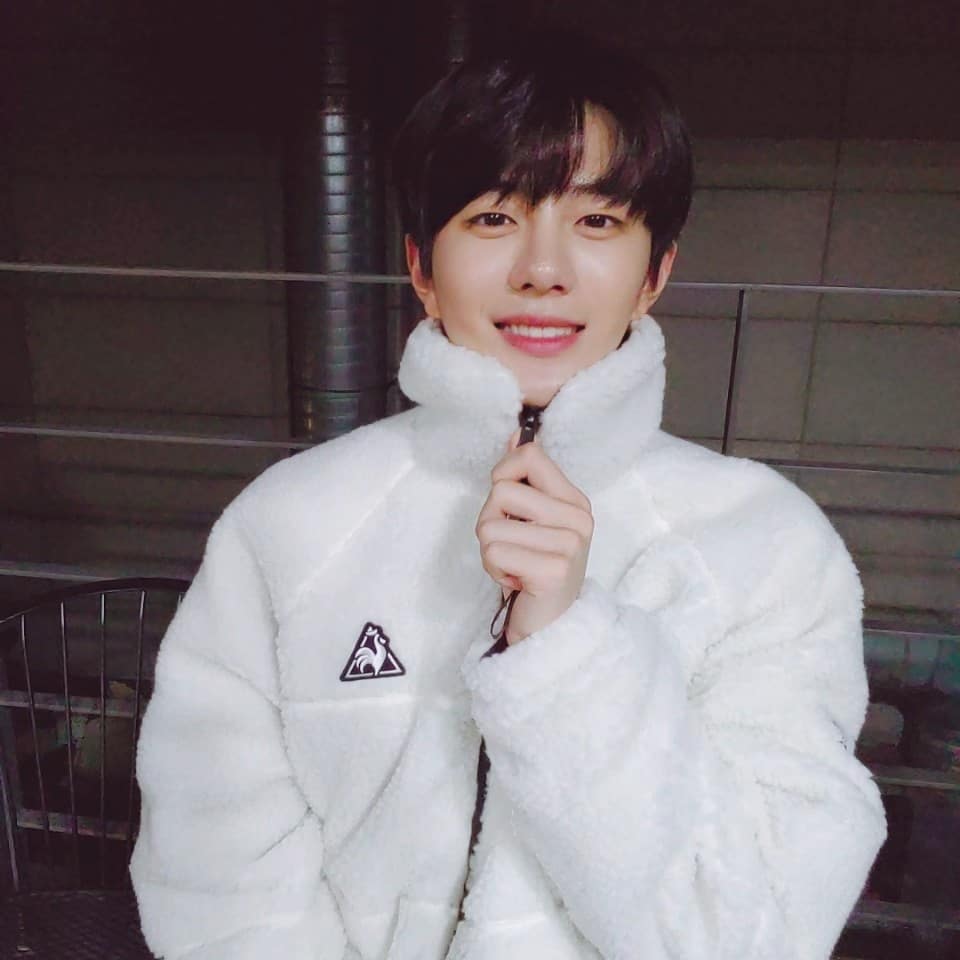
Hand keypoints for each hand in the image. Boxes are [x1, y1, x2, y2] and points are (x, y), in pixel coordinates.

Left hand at [475, 432, 593, 644]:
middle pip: (501, 489)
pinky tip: (515, 581)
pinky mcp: (553, 570)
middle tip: (512, 546)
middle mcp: (578, 519)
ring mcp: (569, 544)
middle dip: (491, 519)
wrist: (552, 628)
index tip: (509, 505)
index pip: (530, 455)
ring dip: (490, 550)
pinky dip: (493, 569)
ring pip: (489, 523)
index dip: (503, 474)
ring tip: (514, 564)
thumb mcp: (533, 521)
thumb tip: (515, 436)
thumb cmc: (536, 571)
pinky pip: (493, 550)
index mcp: (575, 500)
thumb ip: (525, 480)